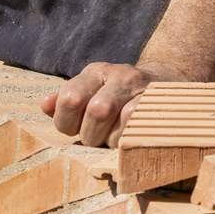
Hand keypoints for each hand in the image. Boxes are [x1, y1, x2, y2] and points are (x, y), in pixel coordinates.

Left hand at [44, 62, 158, 145]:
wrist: (168, 82)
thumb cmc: (120, 97)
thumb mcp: (92, 93)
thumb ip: (67, 102)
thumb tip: (45, 105)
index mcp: (95, 73)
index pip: (70, 98)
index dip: (67, 124)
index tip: (75, 131)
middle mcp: (119, 74)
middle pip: (97, 111)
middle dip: (93, 135)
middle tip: (97, 140)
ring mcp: (144, 87)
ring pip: (123, 118)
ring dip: (115, 139)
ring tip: (115, 140)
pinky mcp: (160, 101)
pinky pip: (144, 124)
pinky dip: (132, 138)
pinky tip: (130, 139)